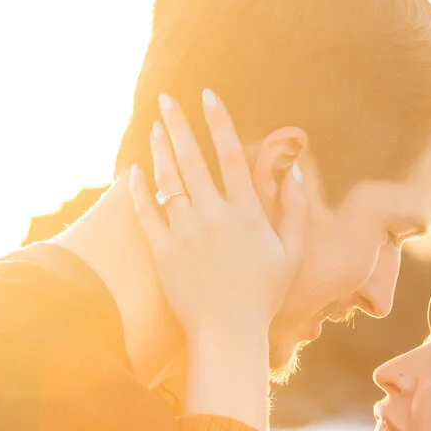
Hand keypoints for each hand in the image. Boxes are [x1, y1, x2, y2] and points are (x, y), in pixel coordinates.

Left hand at [127, 91, 306, 344]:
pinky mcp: (163, 253)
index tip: (207, 96)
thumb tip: (293, 174)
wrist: (227, 335)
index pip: (231, 155)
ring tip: (155, 126)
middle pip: (192, 159)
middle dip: (178, 124)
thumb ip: (295, 212)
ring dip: (160, 149)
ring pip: (168, 180)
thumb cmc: (263, 297)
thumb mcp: (291, 254)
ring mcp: (185, 234)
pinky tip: (134, 171)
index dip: (218, 121)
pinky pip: (146, 213)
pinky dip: (139, 190)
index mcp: (246, 214)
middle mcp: (214, 217)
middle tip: (166, 98)